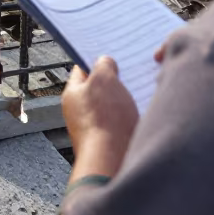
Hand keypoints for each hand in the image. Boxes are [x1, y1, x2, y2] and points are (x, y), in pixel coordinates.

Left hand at [62, 56, 138, 170]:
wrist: (112, 160)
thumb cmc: (105, 120)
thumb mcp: (104, 79)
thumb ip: (103, 65)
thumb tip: (105, 62)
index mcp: (72, 94)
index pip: (82, 69)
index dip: (98, 60)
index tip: (113, 55)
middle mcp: (79, 112)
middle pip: (99, 89)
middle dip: (115, 82)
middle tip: (131, 75)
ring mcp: (93, 128)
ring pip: (112, 106)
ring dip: (124, 100)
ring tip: (138, 94)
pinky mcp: (108, 141)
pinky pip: (120, 122)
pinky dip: (130, 117)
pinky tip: (141, 114)